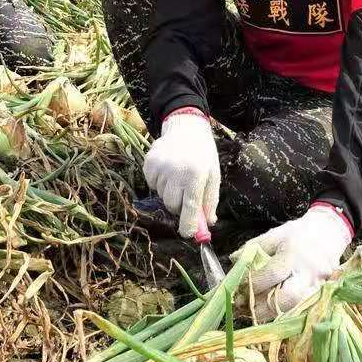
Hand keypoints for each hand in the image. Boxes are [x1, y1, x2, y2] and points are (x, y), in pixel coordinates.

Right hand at [143, 109, 219, 238]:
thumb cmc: (203, 154)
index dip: (188, 225)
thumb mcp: (213, 175)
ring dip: (170, 192)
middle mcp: (176, 171)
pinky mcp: (148, 164)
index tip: (188, 234)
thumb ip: (210, 200)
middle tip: (186, 193)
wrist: (186, 128)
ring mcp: (160, 167)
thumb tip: (207, 224)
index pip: (190, 207)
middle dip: (180, 205)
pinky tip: (168, 170)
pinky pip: (153, 185)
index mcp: (196, 175)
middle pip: (173, 205)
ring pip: (162, 196)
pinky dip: (160, 183)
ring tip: (178, 176)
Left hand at [239, 204, 353, 316]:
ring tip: (256, 309)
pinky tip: (273, 307)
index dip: (254, 284)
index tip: (239, 289)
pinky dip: (285, 310)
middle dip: (263, 307)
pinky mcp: (322, 292)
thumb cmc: (299, 233)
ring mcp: (318, 284)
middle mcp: (308, 272)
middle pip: (287, 298)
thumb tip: (233, 262)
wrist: (329, 231)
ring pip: (295, 308)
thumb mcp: (274, 234)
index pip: (272, 274)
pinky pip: (301, 307)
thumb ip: (252, 248)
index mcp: (293, 254)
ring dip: (273, 312)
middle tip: (246, 307)